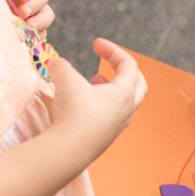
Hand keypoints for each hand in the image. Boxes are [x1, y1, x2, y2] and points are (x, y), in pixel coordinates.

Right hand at [47, 36, 147, 165]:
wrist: (69, 151)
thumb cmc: (73, 112)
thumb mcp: (65, 79)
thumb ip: (60, 65)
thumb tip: (55, 63)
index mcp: (124, 92)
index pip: (129, 64)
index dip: (112, 50)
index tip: (95, 44)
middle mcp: (126, 110)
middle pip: (139, 85)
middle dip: (126, 70)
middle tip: (112, 63)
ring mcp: (118, 126)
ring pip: (126, 103)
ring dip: (114, 89)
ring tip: (95, 81)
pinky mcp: (106, 139)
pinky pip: (113, 117)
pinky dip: (104, 106)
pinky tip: (85, 105)